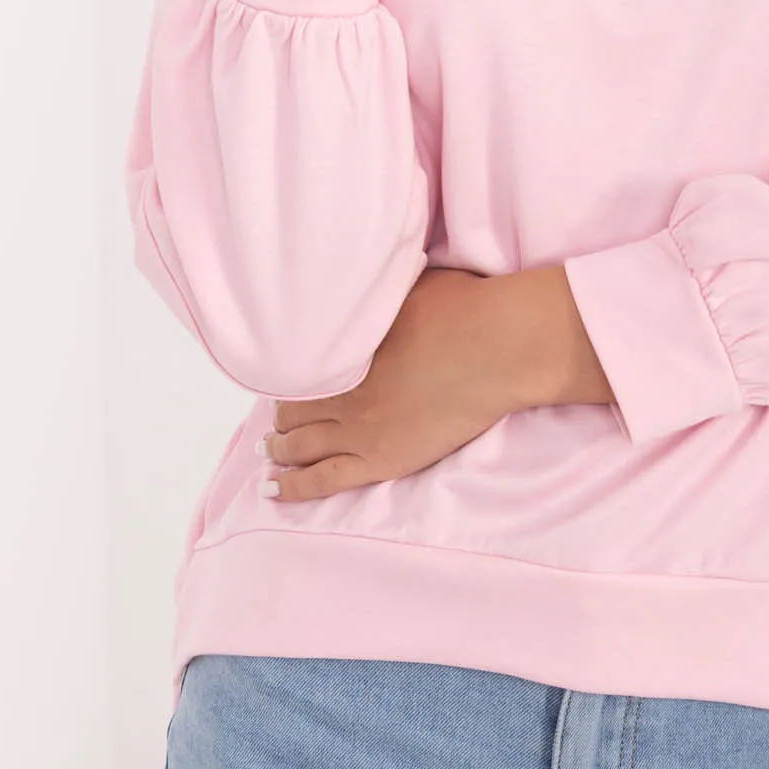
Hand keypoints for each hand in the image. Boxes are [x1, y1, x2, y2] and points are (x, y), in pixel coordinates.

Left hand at [255, 266, 516, 502]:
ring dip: (278, 448)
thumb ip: (373, 296)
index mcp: (342, 349)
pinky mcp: (381, 461)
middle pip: (290, 410)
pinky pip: (322, 481)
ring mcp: (359, 431)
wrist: (498, 348)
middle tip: (275, 417)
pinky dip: (292, 487)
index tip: (281, 377)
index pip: (293, 369)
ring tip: (269, 450)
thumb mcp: (404, 285)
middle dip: (279, 414)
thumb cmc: (460, 307)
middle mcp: (341, 392)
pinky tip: (272, 489)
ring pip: (299, 447)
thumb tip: (359, 280)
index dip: (283, 375)